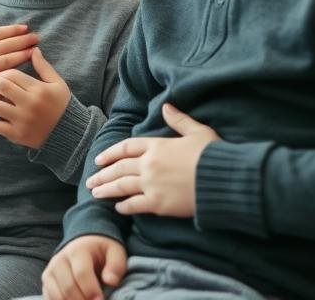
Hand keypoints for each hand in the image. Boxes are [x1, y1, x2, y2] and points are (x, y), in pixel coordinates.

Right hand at [0, 16, 38, 133]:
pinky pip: (2, 77)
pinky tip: (26, 69)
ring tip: (34, 50)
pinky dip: (14, 71)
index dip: (12, 30)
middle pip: (3, 45)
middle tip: (36, 37)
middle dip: (21, 40)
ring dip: (21, 53)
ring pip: (4, 59)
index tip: (26, 27)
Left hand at [0, 48, 72, 148]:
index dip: (1, 69)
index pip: (14, 74)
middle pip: (2, 87)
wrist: (68, 134)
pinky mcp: (16, 135)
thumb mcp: (57, 83)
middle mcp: (29, 105)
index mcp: (38, 90)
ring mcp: (22, 121)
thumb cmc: (62, 105)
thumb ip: (44, 67)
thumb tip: (33, 49)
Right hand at [42, 235, 126, 299]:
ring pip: (57, 295)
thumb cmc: (101, 251)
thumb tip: (111, 281)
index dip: (91, 290)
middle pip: (68, 287)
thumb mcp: (115, 252)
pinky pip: (50, 298)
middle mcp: (59, 260)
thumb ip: (116, 266)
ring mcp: (51, 271)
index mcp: (77, 251)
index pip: (81, 273)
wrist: (83, 243)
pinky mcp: (47, 281)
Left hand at [86, 103, 220, 216]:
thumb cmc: (213, 155)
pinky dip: (124, 206)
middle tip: (90, 180)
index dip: (111, 153)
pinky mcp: (158, 204)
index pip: (126, 147)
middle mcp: (149, 164)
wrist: (224, 180)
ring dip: (106, 190)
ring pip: (121, 186)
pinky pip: (134, 205)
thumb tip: (167, 106)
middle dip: (103, 174)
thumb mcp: (198, 132)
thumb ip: (179, 120)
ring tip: (95, 193)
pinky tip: (118, 208)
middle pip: (119, 168)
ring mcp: (151, 184)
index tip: (99, 159)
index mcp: (157, 145)